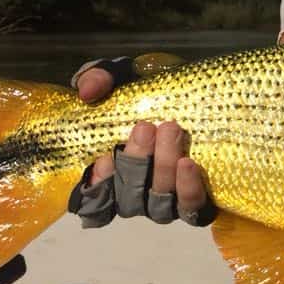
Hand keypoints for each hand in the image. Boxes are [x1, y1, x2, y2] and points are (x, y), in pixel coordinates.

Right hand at [69, 65, 214, 226]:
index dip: (99, 184)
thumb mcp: (119, 76)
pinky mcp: (196, 198)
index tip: (105, 156)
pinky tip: (189, 163)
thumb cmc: (147, 91)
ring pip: (159, 204)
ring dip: (163, 167)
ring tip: (171, 131)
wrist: (192, 94)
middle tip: (147, 126)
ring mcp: (166, 200)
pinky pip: (192, 207)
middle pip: (130, 198)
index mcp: (109, 173)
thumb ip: (98, 77)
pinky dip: (188, 189)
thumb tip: (87, 91)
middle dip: (136, 162)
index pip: (94, 198)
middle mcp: (135, 194)